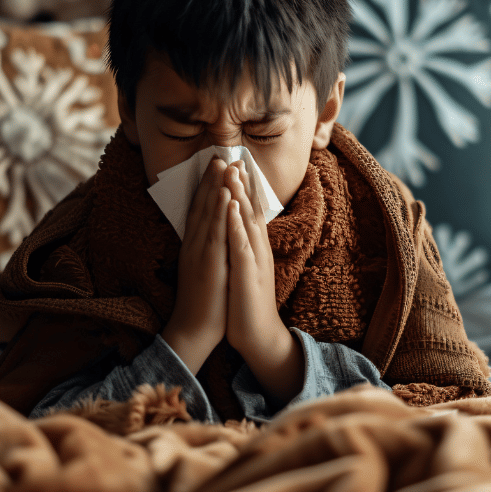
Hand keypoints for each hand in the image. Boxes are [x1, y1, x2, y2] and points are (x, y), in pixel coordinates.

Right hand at [162, 156, 229, 373]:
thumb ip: (206, 250)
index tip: (216, 166)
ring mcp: (200, 252)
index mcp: (194, 246)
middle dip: (211, 179)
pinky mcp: (208, 263)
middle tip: (220, 154)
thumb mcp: (203, 270)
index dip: (207, 187)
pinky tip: (224, 194)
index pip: (200, 210)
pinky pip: (214, 232)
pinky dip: (219, 211)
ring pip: (207, 213)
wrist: (193, 330)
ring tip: (223, 163)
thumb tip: (213, 235)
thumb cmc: (203, 303)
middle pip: (202, 205)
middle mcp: (194, 244)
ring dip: (215, 187)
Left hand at [224, 160, 303, 404]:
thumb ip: (243, 247)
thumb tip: (238, 229)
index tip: (236, 164)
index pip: (249, 212)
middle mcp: (257, 249)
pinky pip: (242, 245)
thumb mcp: (245, 268)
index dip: (244, 188)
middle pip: (251, 210)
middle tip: (235, 157)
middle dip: (243, 183)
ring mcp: (254, 260)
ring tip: (233, 172)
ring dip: (240, 197)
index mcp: (254, 248)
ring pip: (247, 223)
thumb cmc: (247, 302)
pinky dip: (237, 225)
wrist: (258, 335)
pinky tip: (232, 209)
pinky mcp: (248, 274)